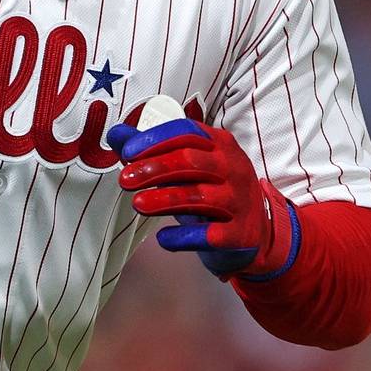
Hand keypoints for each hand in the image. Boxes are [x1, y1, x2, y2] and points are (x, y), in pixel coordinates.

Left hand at [104, 117, 295, 277]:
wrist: (253, 233)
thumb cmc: (213, 192)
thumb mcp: (188, 167)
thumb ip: (153, 149)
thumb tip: (117, 135)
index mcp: (221, 145)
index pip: (187, 133)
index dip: (155, 140)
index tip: (128, 152)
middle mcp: (234, 168)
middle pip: (191, 161)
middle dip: (154, 169)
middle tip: (126, 180)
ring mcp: (239, 201)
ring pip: (199, 196)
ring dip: (164, 199)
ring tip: (137, 203)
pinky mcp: (239, 234)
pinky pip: (208, 235)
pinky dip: (183, 237)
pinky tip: (163, 238)